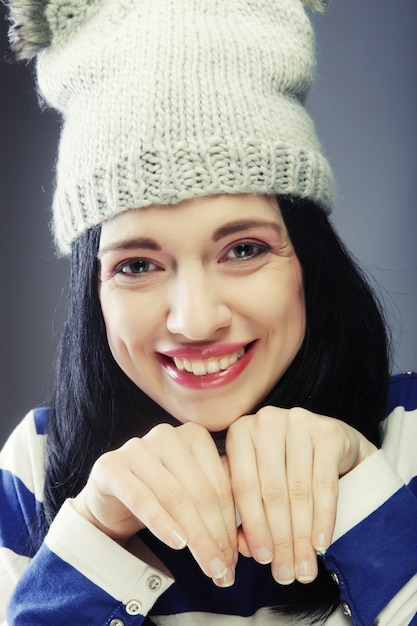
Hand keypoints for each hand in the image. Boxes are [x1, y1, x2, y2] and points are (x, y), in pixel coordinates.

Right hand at [73, 422, 236, 586]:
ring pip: (174, 496)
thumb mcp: (192, 494)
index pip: (220, 485)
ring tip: (208, 567)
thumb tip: (245, 542)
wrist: (110, 498)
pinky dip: (161, 523)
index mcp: (193, 434)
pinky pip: (141, 498)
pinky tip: (177, 544)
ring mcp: (136, 447)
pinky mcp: (111, 465)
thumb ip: (217, 505)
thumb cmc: (159, 496)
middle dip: (215, 536)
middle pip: (200, 492)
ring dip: (195, 537)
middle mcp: (166, 435)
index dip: (231, 525)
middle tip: (225, 570)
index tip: (236, 558)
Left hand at [225, 406, 376, 584]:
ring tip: (304, 567)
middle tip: (286, 573)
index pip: (243, 486)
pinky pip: (324, 483)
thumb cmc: (286, 467)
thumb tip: (244, 549)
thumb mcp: (261, 483)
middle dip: (279, 539)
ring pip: (298, 490)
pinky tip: (321, 543)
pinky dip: (323, 518)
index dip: (252, 527)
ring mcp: (298, 422)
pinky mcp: (327, 431)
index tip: (262, 561)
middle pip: (272, 491)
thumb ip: (247, 513)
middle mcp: (266, 421)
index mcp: (240, 432)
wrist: (330, 443)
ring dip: (302, 536)